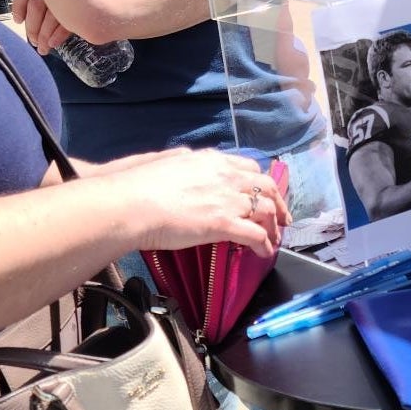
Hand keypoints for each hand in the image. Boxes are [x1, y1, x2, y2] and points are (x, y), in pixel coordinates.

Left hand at [10, 0, 72, 54]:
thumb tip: (28, 15)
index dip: (18, 6)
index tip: (18, 21)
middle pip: (36, 6)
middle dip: (32, 27)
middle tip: (33, 41)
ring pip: (50, 16)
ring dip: (44, 35)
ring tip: (42, 48)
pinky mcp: (82, 6)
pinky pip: (67, 22)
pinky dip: (58, 35)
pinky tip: (54, 43)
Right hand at [107, 149, 288, 256]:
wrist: (129, 204)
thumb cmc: (137, 185)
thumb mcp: (163, 160)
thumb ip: (181, 160)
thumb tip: (185, 158)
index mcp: (211, 160)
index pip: (248, 167)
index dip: (260, 182)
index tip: (263, 193)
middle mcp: (225, 176)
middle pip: (266, 186)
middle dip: (277, 202)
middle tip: (281, 217)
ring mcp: (227, 199)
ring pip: (266, 210)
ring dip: (274, 225)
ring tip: (274, 237)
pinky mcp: (224, 223)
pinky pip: (256, 234)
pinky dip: (265, 244)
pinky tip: (264, 252)